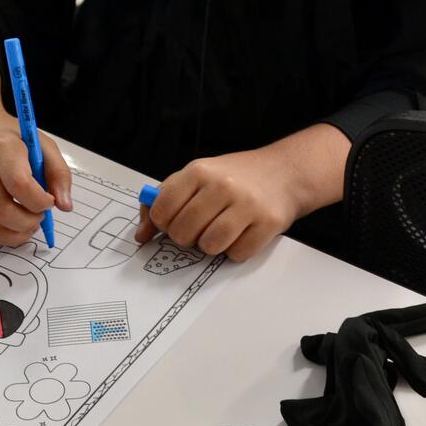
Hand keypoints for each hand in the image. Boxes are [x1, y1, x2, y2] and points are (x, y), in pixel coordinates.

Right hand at [0, 100, 71, 248]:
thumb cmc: (6, 138)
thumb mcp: (39, 143)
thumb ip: (58, 173)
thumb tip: (64, 206)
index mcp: (0, 147)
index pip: (20, 185)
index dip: (39, 202)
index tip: (48, 202)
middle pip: (2, 212)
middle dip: (28, 224)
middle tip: (37, 219)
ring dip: (12, 236)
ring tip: (24, 225)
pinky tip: (3, 228)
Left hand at [135, 148, 303, 262]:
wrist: (284, 172)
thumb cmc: (234, 177)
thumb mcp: (197, 176)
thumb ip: (165, 200)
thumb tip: (141, 235)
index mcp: (199, 171)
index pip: (161, 210)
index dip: (162, 224)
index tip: (173, 221)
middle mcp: (222, 185)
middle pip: (183, 232)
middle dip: (187, 237)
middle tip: (199, 228)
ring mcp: (247, 204)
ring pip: (209, 246)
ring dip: (211, 246)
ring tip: (219, 232)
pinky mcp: (268, 223)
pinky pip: (238, 254)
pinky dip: (235, 251)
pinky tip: (241, 234)